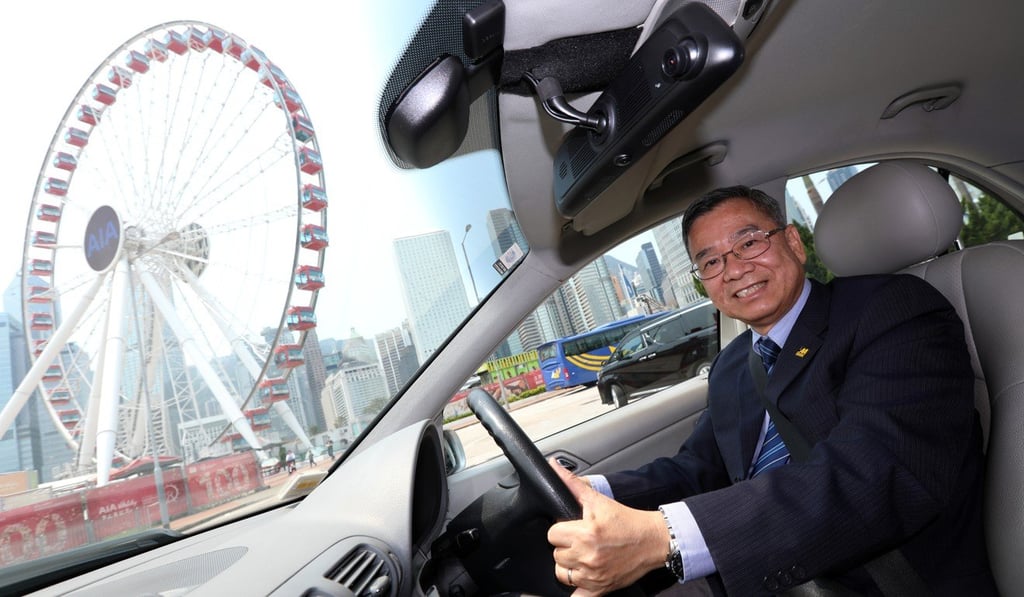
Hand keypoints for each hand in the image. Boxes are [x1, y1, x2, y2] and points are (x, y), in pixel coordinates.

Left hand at [547, 458, 669, 594]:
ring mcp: (593, 576)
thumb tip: (554, 467)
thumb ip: (572, 484)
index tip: (570, 527)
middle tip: (580, 540)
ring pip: (562, 574)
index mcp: (585, 534)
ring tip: (582, 555)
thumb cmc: (626, 521)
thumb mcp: (599, 500)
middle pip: (556, 554)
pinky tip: (582, 578)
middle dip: (565, 546)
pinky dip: (577, 590)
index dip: (560, 529)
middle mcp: (587, 557)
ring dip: (568, 565)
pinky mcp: (600, 589)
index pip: (552, 535)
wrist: (653, 540)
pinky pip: (577, 596)